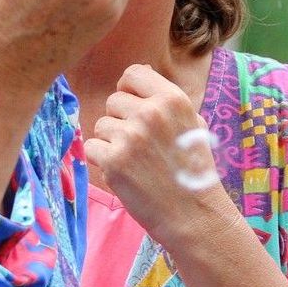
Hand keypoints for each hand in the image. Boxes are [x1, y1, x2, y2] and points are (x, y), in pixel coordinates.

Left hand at [84, 64, 231, 248]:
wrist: (193, 214)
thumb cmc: (194, 170)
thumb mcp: (193, 124)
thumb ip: (166, 100)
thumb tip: (142, 73)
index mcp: (173, 99)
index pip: (133, 73)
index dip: (130, 89)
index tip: (134, 106)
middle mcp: (150, 112)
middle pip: (114, 101)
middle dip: (121, 119)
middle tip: (139, 143)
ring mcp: (130, 136)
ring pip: (101, 125)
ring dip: (112, 141)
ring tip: (134, 160)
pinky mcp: (113, 161)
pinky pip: (92, 147)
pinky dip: (103, 160)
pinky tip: (125, 172)